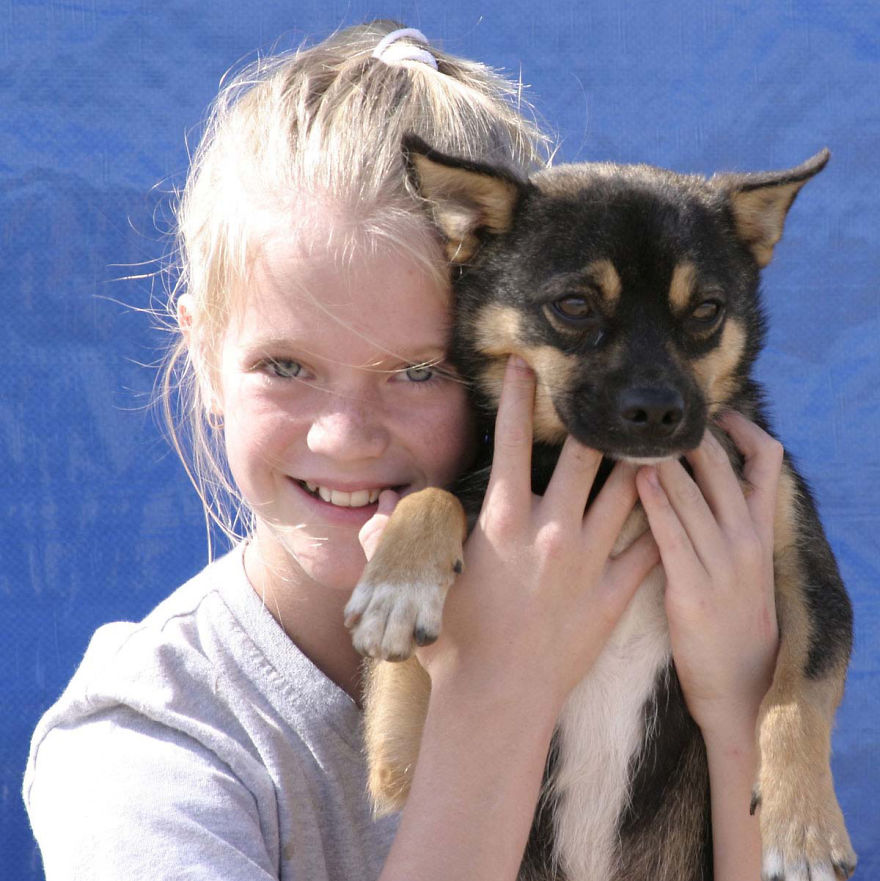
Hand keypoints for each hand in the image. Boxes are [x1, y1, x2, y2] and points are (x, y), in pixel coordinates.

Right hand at [409, 356, 658, 711]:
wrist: (496, 700)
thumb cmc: (451, 643)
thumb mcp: (416, 585)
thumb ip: (394, 541)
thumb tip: (380, 511)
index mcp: (502, 522)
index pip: (510, 443)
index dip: (520, 398)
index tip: (530, 364)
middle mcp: (550, 531)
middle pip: (582, 456)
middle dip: (592, 417)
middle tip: (605, 391)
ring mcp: (588, 562)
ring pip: (624, 492)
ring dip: (636, 461)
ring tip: (649, 434)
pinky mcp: (614, 595)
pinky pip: (648, 548)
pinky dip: (662, 521)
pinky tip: (674, 502)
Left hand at [635, 411, 780, 738]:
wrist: (740, 687)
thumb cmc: (732, 619)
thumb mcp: (742, 565)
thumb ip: (727, 522)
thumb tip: (700, 481)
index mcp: (761, 531)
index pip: (766, 462)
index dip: (742, 429)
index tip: (714, 412)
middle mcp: (746, 540)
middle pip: (720, 467)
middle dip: (688, 436)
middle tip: (655, 418)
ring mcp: (723, 564)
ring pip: (694, 494)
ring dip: (664, 460)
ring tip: (636, 436)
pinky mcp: (693, 590)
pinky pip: (672, 536)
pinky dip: (656, 503)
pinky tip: (636, 481)